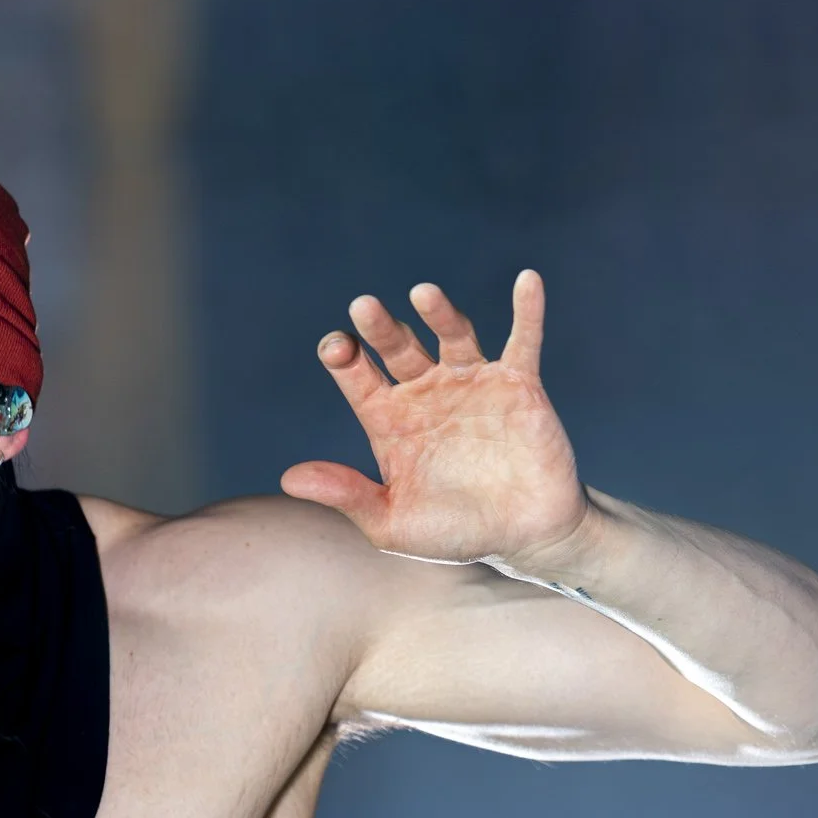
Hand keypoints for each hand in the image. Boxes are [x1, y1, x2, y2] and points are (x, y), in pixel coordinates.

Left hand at [280, 269, 590, 566]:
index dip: (344, 359)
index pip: (359, 378)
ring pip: (453, 336)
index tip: (334, 348)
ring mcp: (472, 383)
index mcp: (390, 420)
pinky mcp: (519, 385)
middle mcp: (427, 393)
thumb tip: (290, 479)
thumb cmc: (454, 533)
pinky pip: (523, 340)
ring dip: (438, 313)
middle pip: (399, 348)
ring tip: (422, 294)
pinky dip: (527, 311)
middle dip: (381, 329)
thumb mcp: (391, 522)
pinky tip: (527, 280)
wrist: (523, 537)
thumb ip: (347, 496)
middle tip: (363, 307)